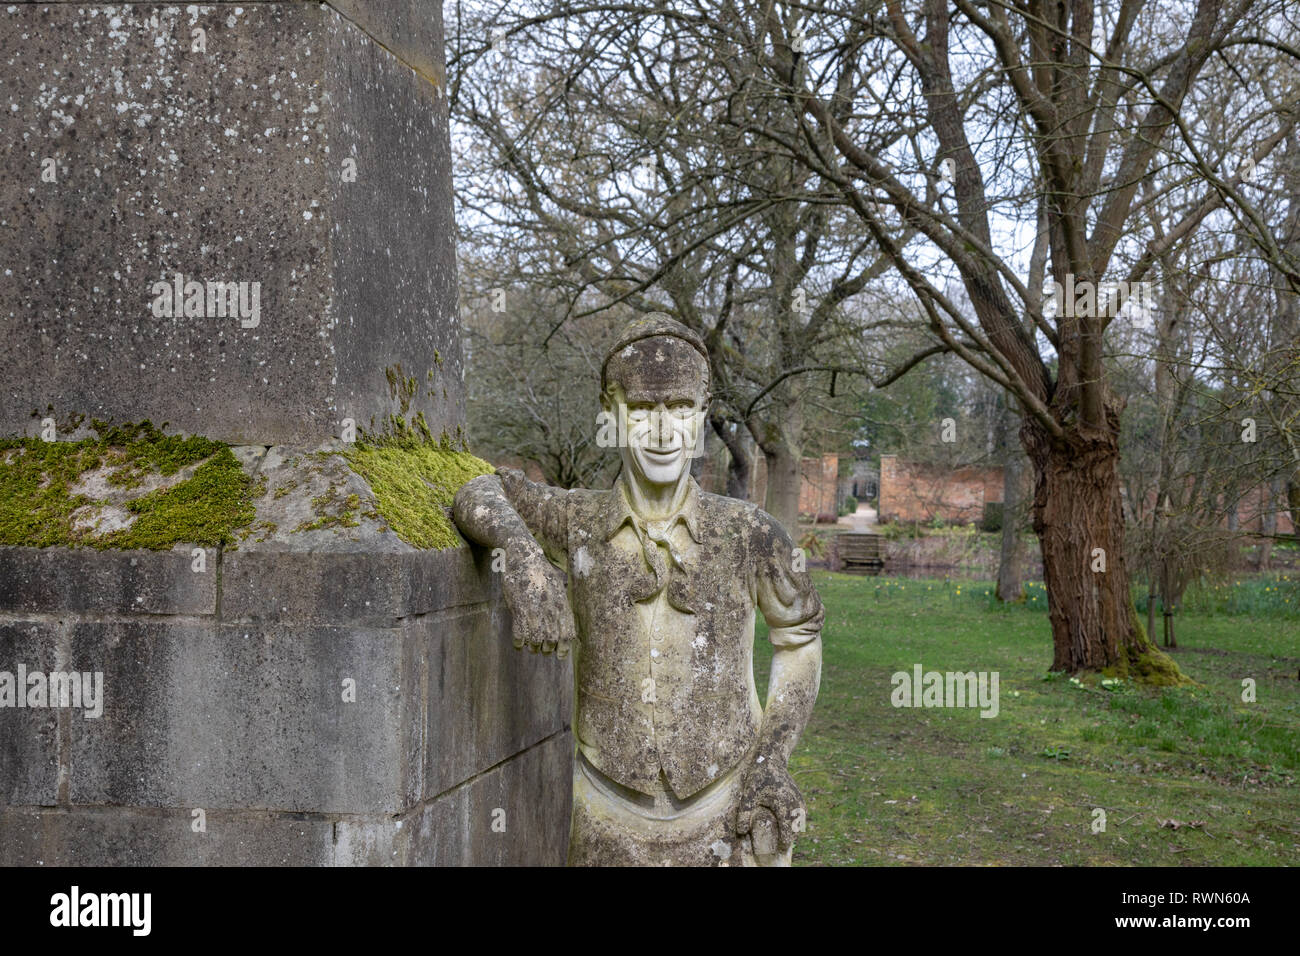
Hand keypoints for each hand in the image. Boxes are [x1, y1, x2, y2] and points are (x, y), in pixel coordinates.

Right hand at [500, 541, 575, 657]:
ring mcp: (534, 609)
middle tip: (542, 649)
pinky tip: (518, 643)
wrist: (524, 557)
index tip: (560, 654)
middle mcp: (550, 609)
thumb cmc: (541, 572)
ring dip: (533, 647)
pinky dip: (519, 642)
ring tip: (531, 646)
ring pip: (536, 640)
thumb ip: (561, 606)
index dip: (564, 647)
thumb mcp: (557, 587)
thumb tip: (565, 624)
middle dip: (547, 649)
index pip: (568, 633)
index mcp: (562, 604)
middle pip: (552, 640)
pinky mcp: (518, 608)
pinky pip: (519, 634)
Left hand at [734, 758, 804, 852]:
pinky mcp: (799, 797)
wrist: (771, 759)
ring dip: (793, 831)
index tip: (779, 851)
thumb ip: (744, 813)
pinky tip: (787, 825)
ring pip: (799, 823)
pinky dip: (795, 822)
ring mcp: (799, 800)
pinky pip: (800, 815)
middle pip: (795, 829)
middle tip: (780, 847)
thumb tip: (741, 832)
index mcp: (783, 805)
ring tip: (783, 837)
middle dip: (789, 839)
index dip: (784, 843)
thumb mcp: (748, 794)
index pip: (787, 831)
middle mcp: (795, 804)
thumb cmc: (758, 776)